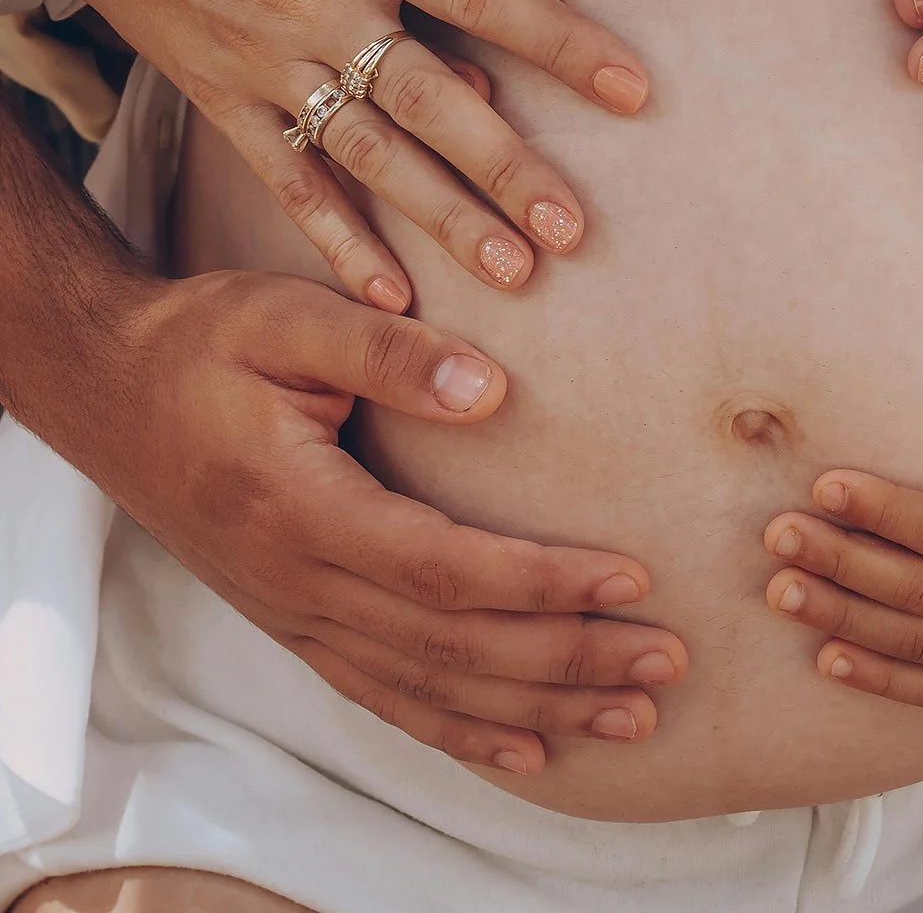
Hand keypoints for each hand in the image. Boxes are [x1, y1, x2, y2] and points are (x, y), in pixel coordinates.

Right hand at [0, 0, 650, 304]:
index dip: (561, 40)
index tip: (633, 91)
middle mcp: (315, 6)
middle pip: (431, 98)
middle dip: (507, 167)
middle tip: (576, 229)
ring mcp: (267, 64)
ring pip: (369, 155)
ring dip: (442, 216)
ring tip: (515, 271)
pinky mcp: (225, 100)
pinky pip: (286, 180)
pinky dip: (334, 239)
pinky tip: (389, 294)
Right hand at [47, 263, 686, 773]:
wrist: (113, 390)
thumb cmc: (203, 343)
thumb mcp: (285, 317)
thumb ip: (386, 351)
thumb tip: (490, 387)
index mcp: (302, 510)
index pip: (444, 569)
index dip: (542, 582)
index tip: (631, 578)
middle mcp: (299, 585)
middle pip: (452, 647)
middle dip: (567, 658)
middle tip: (666, 661)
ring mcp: (296, 616)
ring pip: (429, 689)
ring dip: (536, 708)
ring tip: (631, 713)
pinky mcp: (297, 623)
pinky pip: (387, 698)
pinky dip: (461, 731)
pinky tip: (528, 748)